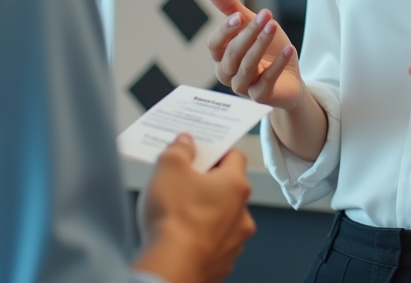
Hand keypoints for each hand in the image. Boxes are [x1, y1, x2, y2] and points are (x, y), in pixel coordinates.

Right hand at [134, 135, 256, 282]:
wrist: (171, 267)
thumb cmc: (174, 218)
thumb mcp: (168, 167)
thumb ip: (179, 148)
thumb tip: (185, 142)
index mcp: (236, 185)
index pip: (235, 156)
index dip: (216, 151)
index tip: (199, 152)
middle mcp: (242, 213)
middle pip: (227, 188)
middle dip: (206, 184)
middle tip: (182, 182)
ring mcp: (234, 241)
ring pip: (222, 218)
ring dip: (205, 214)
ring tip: (178, 214)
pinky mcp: (222, 263)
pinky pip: (213, 244)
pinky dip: (200, 239)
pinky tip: (181, 238)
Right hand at [203, 0, 304, 110]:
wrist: (290, 77)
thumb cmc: (266, 50)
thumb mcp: (250, 24)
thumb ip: (228, 6)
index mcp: (221, 56)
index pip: (214, 44)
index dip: (225, 31)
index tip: (239, 16)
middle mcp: (228, 73)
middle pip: (232, 54)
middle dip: (249, 33)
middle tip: (267, 15)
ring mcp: (243, 87)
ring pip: (247, 66)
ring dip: (261, 45)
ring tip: (274, 26)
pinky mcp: (261, 97)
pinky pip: (266, 82)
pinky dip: (278, 65)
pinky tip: (289, 49)